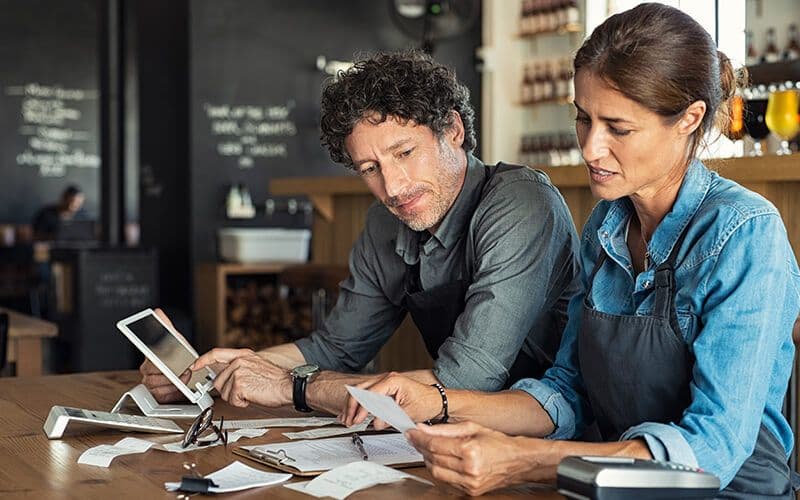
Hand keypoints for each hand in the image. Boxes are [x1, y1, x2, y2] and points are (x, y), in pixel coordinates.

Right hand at [139, 308, 189, 402]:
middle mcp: (147, 371)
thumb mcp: (174, 338)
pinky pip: (160, 396)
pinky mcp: (157, 394)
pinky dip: (171, 393)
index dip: (156, 363)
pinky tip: (178, 387)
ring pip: (156, 386)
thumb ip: (165, 326)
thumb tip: (157, 312)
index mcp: (149, 357)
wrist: (185, 369)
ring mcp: (151, 383)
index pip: (148, 359)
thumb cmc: (177, 354)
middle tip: (182, 370)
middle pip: (153, 375)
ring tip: (183, 378)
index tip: (162, 364)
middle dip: (169, 374)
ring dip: (172, 383)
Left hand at [193, 348, 292, 407]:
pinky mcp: (239, 385)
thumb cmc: (276, 380)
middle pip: (218, 381)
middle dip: (228, 390)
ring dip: (236, 397)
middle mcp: (239, 361)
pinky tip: (253, 397)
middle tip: (243, 392)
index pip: (216, 354)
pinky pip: (232, 400)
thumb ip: (239, 367)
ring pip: (224, 392)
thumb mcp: (256, 365)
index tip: (194, 366)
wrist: (289, 386)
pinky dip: (241, 403)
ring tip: (252, 392)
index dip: (202, 360)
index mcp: (243, 355)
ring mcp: (238, 373)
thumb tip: (225, 376)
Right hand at [339, 372, 441, 429]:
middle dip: (352, 406)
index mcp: (392, 381)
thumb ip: (389, 417)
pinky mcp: (384, 389)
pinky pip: (366, 394)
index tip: (357, 420)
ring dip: (353, 405)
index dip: (361, 409)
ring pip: (360, 391)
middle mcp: (387, 378)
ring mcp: (384, 382)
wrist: (436, 400)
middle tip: (349, 420)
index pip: (369, 394)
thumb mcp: (408, 413)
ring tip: (348, 419)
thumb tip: (375, 423)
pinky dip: (359, 404)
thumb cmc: (426, 402)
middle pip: (360, 389)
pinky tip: (353, 413)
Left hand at [407, 421, 551, 495]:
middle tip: (416, 438)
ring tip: (428, 448)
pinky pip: (445, 481)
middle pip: (433, 459)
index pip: (435, 444)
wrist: (517, 461)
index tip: (411, 432)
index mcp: (471, 450)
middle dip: (421, 448)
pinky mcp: (470, 491)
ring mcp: (470, 483)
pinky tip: (439, 461)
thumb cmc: (498, 442)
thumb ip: (444, 429)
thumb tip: (423, 428)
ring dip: (428, 460)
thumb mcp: (472, 427)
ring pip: (436, 473)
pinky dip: (439, 470)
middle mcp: (470, 469)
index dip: (419, 438)